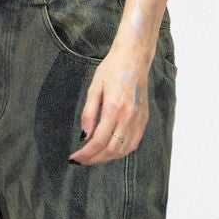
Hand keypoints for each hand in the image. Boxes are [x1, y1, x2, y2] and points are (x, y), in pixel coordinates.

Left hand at [67, 43, 149, 166]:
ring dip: (106, 158)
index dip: (85, 154)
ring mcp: (138, 119)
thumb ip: (88, 114)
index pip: (98, 141)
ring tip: (93, 157)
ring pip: (123, 150)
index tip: (74, 157)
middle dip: (93, 159)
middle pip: (110, 150)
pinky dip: (120, 152)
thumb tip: (84, 136)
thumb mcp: (94, 88)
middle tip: (80, 160)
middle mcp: (129, 116)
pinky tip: (109, 150)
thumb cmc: (112, 69)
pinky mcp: (144, 119)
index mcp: (114, 108)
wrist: (134, 58)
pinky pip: (132, 144)